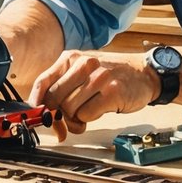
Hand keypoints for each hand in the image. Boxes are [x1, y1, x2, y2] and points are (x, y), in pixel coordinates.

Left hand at [26, 49, 159, 139]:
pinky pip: (87, 115)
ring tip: (83, 117)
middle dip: (56, 117)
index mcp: (71, 58)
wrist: (144, 73)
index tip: (37, 116)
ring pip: (69, 109)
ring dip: (74, 120)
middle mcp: (84, 64)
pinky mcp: (112, 92)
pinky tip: (97, 112)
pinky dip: (88, 119)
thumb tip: (42, 111)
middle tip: (64, 125)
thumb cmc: (112, 75)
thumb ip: (62, 86)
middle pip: (54, 99)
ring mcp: (98, 78)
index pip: (42, 82)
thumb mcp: (83, 71)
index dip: (36, 103)